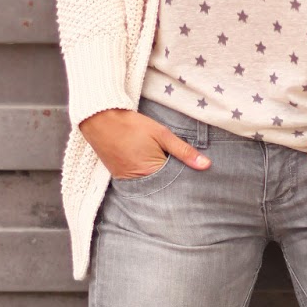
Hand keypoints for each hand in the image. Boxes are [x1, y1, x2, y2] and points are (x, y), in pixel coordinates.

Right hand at [79, 107, 211, 179]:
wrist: (99, 119)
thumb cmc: (132, 125)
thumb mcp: (162, 134)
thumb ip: (184, 151)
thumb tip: (206, 165)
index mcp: (152, 173)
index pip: (175, 184)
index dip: (184, 178)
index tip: (192, 175)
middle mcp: (139, 182)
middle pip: (162, 188)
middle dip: (171, 181)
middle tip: (174, 168)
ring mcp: (126, 181)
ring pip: (150, 185)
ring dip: (158, 178)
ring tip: (161, 166)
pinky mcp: (119, 176)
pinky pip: (137, 181)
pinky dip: (145, 176)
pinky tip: (147, 164)